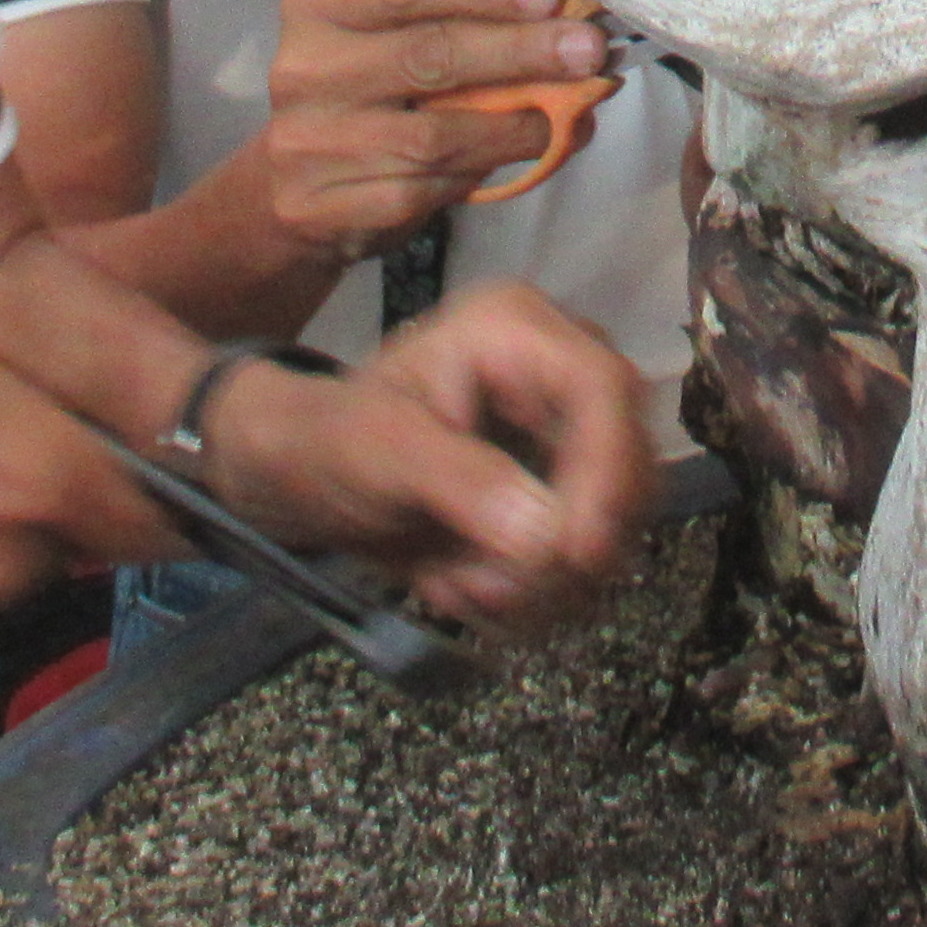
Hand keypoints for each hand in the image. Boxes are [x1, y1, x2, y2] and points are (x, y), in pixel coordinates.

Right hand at [0, 250, 170, 630]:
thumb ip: (87, 356)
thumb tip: (188, 397)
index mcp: (38, 490)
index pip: (176, 509)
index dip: (182, 460)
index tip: (160, 413)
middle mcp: (1, 570)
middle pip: (91, 521)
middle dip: (73, 458)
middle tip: (3, 378)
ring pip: (14, 543)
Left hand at [201, 279, 652, 629]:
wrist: (300, 478)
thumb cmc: (325, 439)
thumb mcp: (378, 450)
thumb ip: (462, 481)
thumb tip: (549, 536)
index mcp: (516, 329)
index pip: (603, 388)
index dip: (610, 471)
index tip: (583, 554)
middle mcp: (558, 375)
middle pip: (626, 463)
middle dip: (565, 546)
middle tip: (486, 594)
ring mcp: (566, 438)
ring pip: (613, 524)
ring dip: (542, 583)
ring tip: (456, 589)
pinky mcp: (562, 494)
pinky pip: (584, 560)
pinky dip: (532, 596)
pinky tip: (466, 589)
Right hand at [245, 0, 609, 256]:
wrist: (292, 188)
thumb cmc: (365, 89)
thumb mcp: (391, 34)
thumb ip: (458, 18)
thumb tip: (560, 17)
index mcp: (320, 3)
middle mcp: (306, 68)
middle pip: (430, 55)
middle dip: (520, 51)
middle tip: (586, 50)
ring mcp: (315, 142)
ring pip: (439, 134)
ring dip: (516, 124)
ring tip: (567, 115)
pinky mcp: (335, 205)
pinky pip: (430, 187)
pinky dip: (487, 169)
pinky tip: (520, 154)